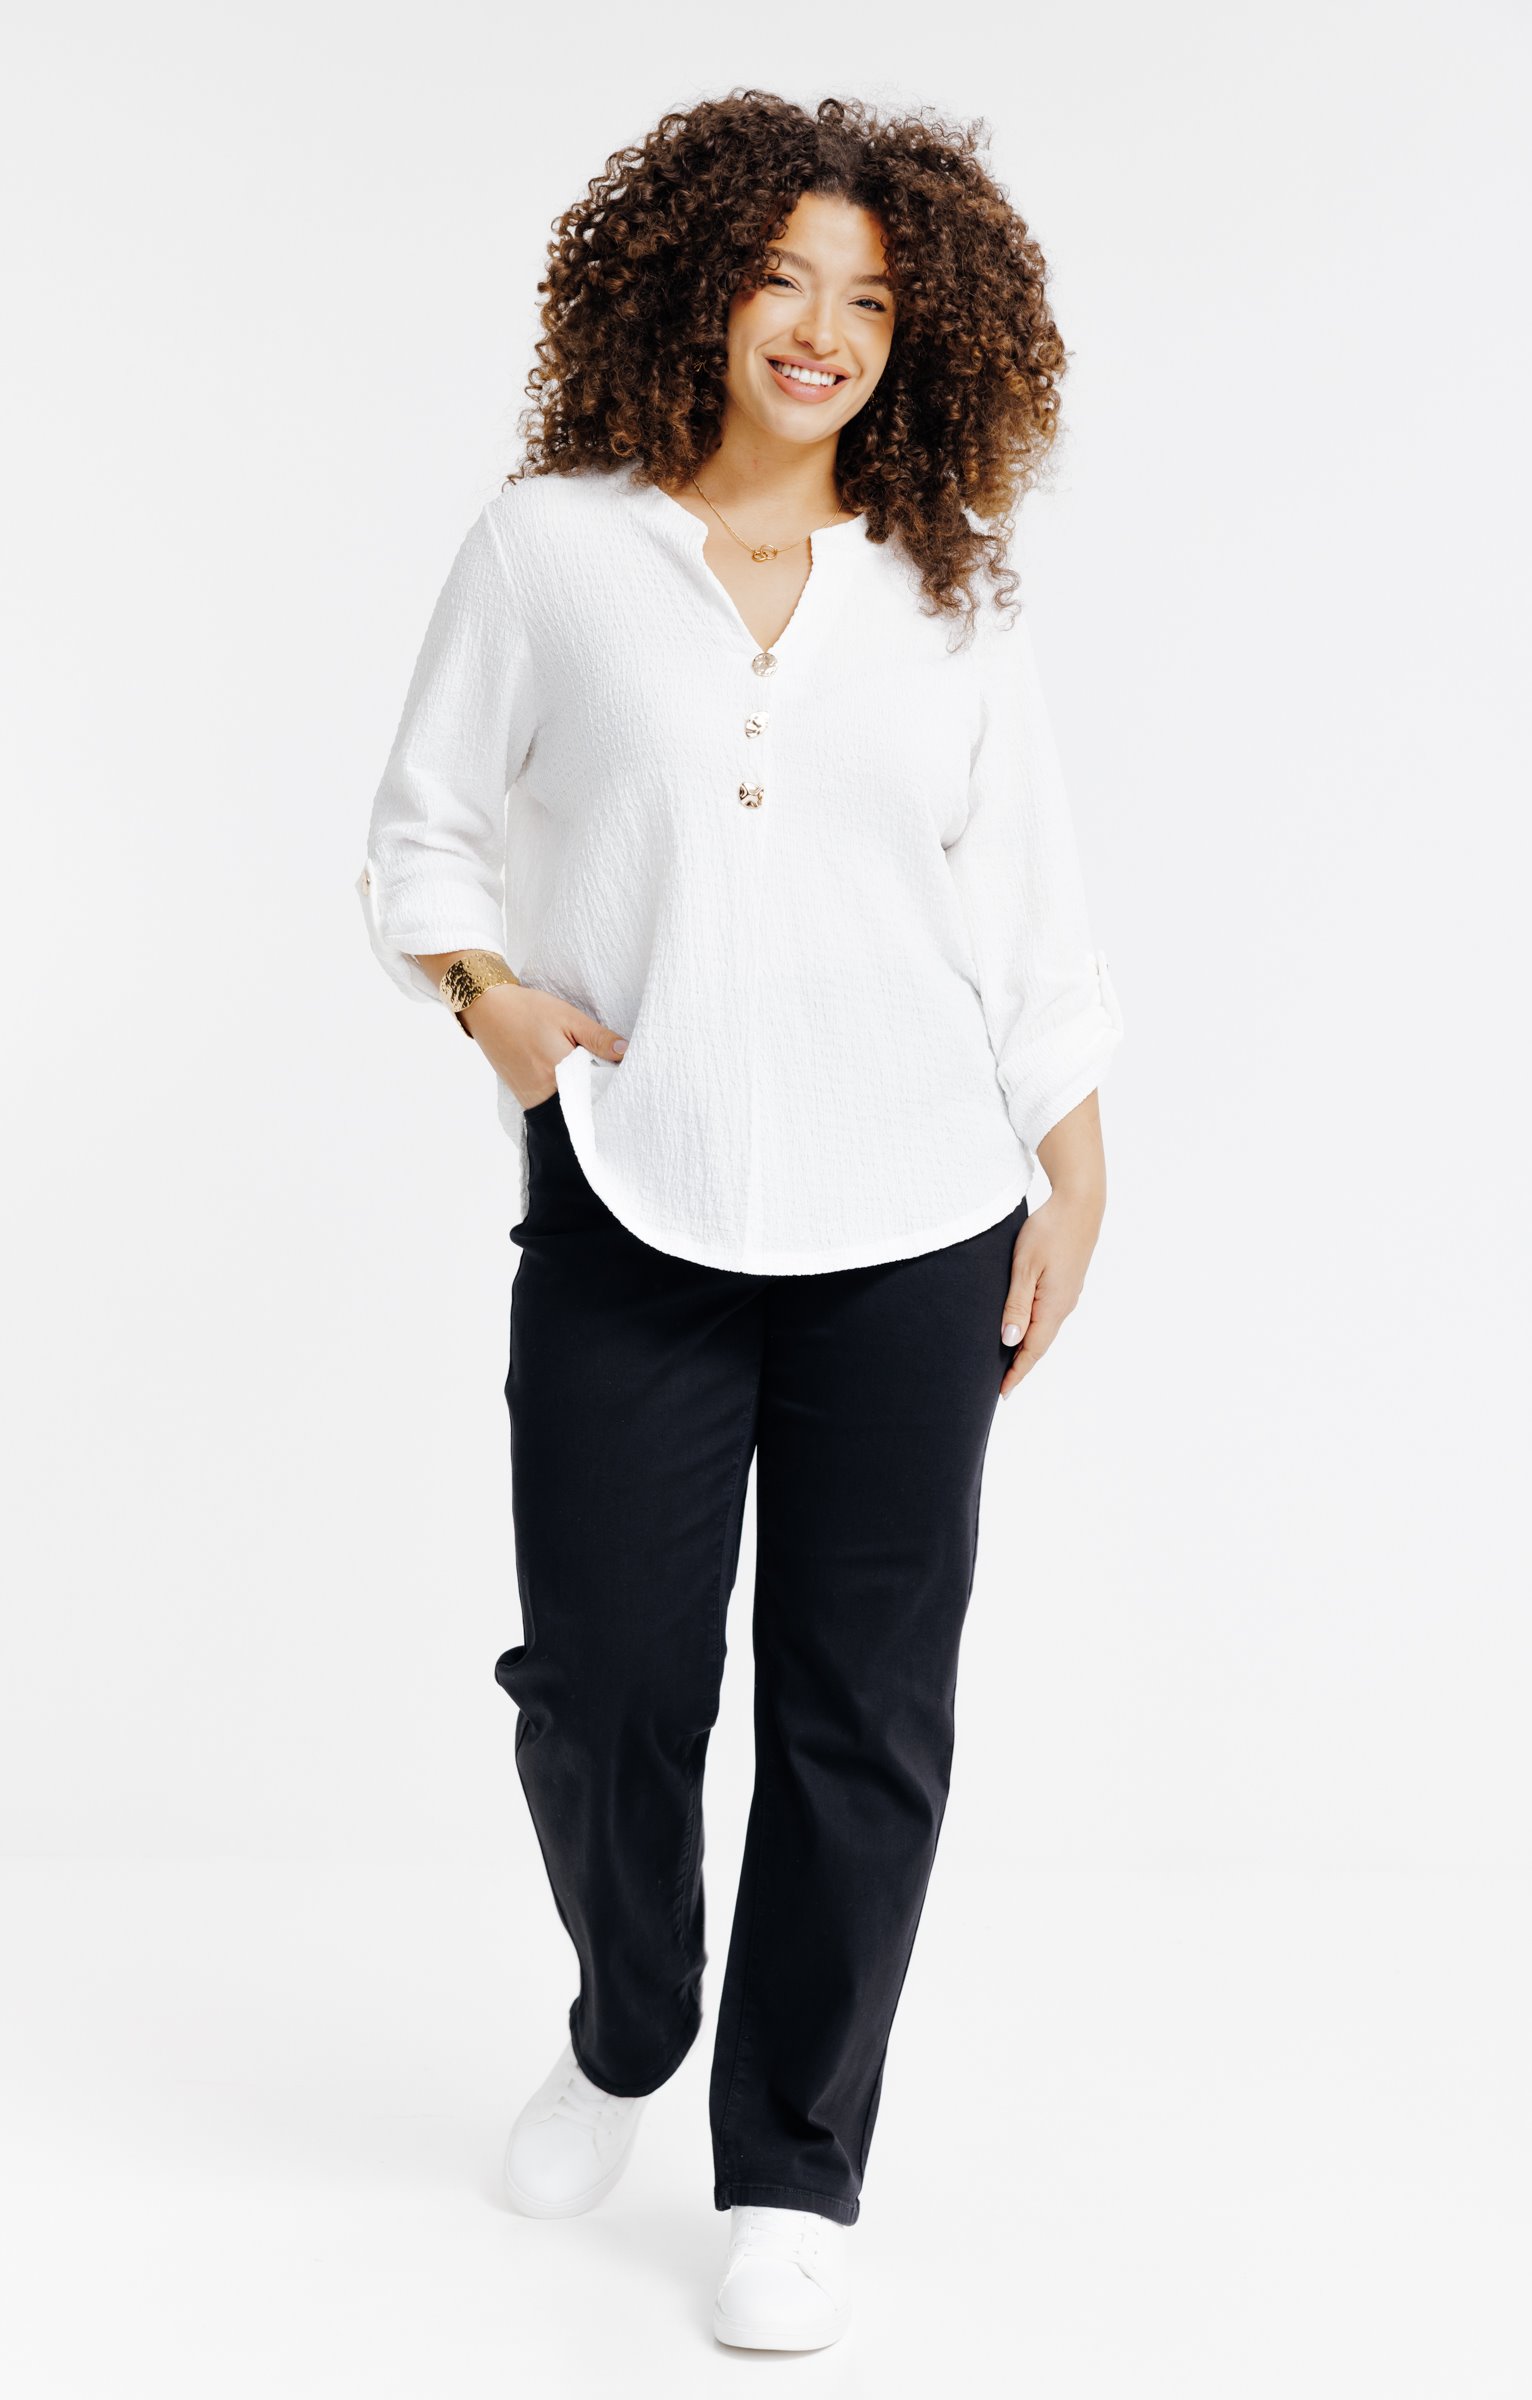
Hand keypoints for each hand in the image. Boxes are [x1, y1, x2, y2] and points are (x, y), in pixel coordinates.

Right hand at [460, 981, 627, 1108]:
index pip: (597, 1093)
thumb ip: (598, 1038)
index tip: (621, 1081)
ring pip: (566, 1110)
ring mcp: (532, 1099)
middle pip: (582, 1106)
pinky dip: (562, 1100)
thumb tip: (625, 1052)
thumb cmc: (528, 1011)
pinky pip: (550, 1108)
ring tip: (589, 1082)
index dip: (610, 1088)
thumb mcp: (569, 1017)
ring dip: (579, 1100)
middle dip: (596, 1097)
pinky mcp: (523, 1098)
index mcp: (561, 1072)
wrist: (488, 1010)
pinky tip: (569, 1085)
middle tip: (608, 1082)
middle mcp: (545, 1092)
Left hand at [998, 1181, 1105, 1398]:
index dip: (1016, 1373)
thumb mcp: (1025, 1267)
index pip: (1032, 1350)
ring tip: (1008, 1361)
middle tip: (1001, 1385)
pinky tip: (1023, 1327)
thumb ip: (1016, 1305)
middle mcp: (1064, 1306)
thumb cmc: (1049, 1231)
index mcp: (1053, 1307)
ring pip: (1044, 1330)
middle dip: (1021, 1365)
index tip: (1002, 1393)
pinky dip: (1034, 1329)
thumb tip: (1010, 1340)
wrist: (1080, 1204)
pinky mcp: (1067, 1283)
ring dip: (1027, 1347)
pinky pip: (1048, 1315)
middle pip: (1039, 1344)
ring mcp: (1067, 1295)